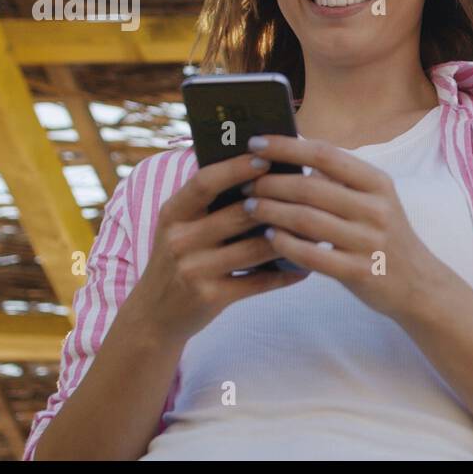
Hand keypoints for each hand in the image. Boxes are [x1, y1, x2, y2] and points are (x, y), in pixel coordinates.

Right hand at [130, 152, 308, 342]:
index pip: (204, 183)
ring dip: (290, 238)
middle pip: (238, 214)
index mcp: (173, 214)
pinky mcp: (210, 297)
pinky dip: (285, 274)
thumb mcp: (181, 227)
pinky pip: (259, 282)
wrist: (155, 315)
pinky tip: (305, 267)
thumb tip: (260, 172)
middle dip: (277, 203)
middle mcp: (180, 240)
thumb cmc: (180, 260)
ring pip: (255, 248)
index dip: (235, 169)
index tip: (266, 158)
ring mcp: (194, 270)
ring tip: (317, 227)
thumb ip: (209, 203)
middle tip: (310, 192)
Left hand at [242, 134, 449, 321]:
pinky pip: (312, 255)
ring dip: (271, 211)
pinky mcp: (359, 272)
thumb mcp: (375, 200)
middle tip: (245, 182)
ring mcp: (369, 242)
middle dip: (271, 183)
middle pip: (311, 188)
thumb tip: (294, 154)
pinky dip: (285, 244)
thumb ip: (340, 180)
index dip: (286, 147)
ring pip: (307, 220)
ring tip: (250, 206)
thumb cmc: (386, 237)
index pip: (326, 155)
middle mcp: (376, 209)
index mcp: (378, 183)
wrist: (418, 285)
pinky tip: (269, 237)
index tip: (256, 143)